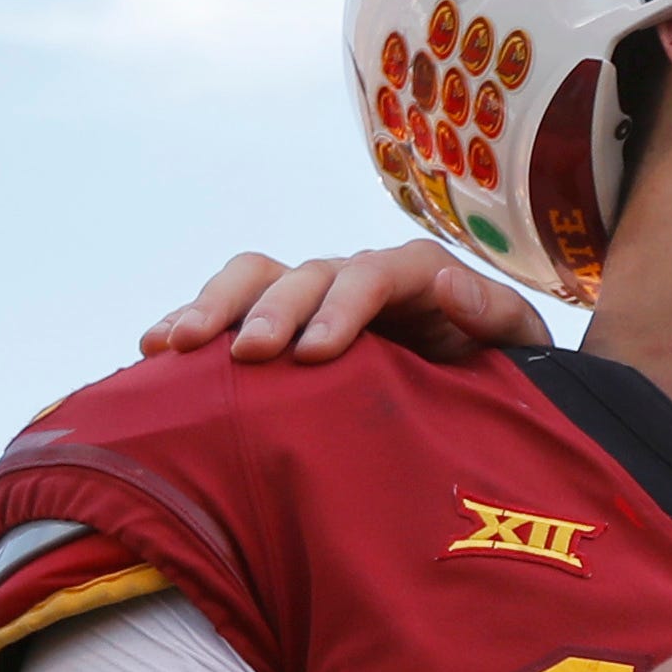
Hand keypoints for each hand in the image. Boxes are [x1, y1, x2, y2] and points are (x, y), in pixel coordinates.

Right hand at [142, 245, 551, 367]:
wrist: (482, 397)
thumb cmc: (503, 375)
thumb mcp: (518, 348)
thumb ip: (494, 315)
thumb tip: (450, 281)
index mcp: (417, 277)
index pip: (374, 275)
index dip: (342, 308)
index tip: (316, 354)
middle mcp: (357, 278)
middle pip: (306, 275)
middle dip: (272, 310)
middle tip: (249, 356)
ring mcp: (315, 298)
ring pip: (255, 280)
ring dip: (214, 307)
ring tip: (177, 345)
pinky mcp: (282, 324)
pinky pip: (228, 309)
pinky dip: (190, 322)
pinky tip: (154, 349)